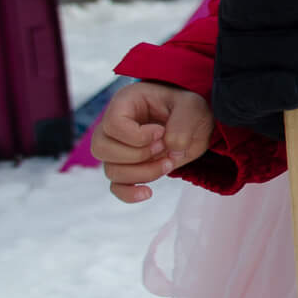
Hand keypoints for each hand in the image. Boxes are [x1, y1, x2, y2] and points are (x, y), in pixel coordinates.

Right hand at [92, 82, 215, 202]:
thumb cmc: (189, 108)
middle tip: (164, 147)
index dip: (136, 135)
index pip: (112, 124)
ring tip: (169, 162)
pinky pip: (116, 186)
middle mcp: (114, 127)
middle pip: (102, 149)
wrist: (195, 123)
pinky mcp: (128, 168)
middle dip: (138, 155)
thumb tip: (169, 148)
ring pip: (110, 170)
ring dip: (142, 173)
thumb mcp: (193, 108)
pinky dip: (129, 193)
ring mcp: (118, 149)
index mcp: (125, 104)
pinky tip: (148, 193)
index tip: (161, 132)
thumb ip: (182, 125)